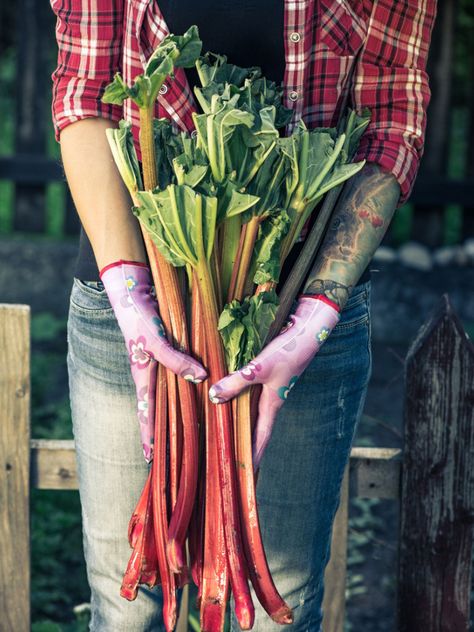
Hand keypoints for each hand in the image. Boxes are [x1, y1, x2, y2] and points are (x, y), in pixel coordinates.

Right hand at [100, 260, 206, 460]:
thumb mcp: (155, 341)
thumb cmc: (138, 317)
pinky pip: (178, 373)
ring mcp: (159, 362)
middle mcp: (151, 373)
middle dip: (165, 430)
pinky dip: (187, 384)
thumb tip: (200, 379)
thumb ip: (176, 360)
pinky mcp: (168, 349)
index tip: (152, 460)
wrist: (132, 290)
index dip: (149, 436)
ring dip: (179, 409)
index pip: (145, 414)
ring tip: (193, 426)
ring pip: (170, 392)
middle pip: (158, 408)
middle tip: (176, 451)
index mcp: (143, 376)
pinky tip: (200, 388)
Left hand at [209, 296, 339, 466]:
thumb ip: (236, 382)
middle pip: (254, 424)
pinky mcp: (267, 369)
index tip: (245, 475)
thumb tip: (213, 398)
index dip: (253, 455)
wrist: (308, 326)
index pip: (262, 436)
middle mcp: (272, 396)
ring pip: (250, 406)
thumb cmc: (289, 349)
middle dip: (243, 440)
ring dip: (238, 417)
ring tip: (221, 428)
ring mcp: (270, 383)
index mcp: (273, 403)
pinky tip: (224, 391)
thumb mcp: (260, 367)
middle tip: (227, 455)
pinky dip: (237, 394)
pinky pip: (248, 388)